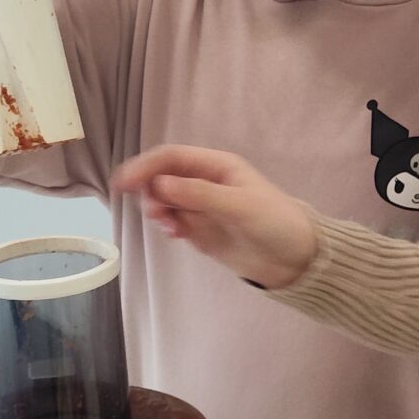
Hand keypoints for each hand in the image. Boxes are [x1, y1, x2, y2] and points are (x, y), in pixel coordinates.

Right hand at [114, 147, 320, 289]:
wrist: (295, 260)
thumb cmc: (275, 223)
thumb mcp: (239, 206)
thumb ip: (199, 195)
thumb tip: (159, 184)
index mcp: (216, 166)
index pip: (171, 158)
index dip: (145, 166)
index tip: (123, 182)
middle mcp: (204, 183)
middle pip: (161, 178)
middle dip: (150, 191)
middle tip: (156, 214)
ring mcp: (201, 207)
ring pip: (164, 201)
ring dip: (158, 211)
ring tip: (171, 229)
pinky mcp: (200, 231)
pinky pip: (173, 222)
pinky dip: (167, 226)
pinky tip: (176, 235)